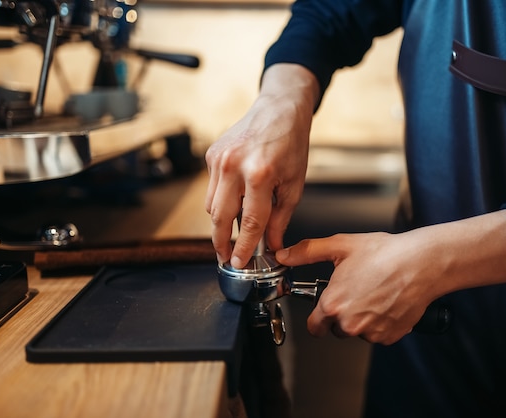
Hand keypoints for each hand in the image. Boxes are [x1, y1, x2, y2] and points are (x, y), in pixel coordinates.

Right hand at [205, 64, 320, 267]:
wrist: (279, 110)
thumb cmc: (291, 144)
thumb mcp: (294, 184)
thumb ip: (280, 218)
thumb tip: (271, 244)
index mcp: (259, 174)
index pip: (249, 222)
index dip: (244, 247)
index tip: (240, 263)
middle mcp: (234, 166)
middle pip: (220, 218)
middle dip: (221, 243)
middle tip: (226, 257)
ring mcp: (218, 159)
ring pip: (211, 205)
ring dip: (219, 225)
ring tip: (229, 237)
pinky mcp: (211, 155)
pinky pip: (211, 189)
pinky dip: (220, 201)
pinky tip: (232, 204)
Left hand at [276, 210, 505, 344]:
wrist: (421, 264)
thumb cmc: (384, 253)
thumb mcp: (340, 246)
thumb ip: (307, 252)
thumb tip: (284, 255)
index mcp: (333, 304)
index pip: (314, 327)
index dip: (319, 317)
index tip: (326, 309)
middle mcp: (350, 323)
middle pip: (336, 329)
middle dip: (343, 315)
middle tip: (356, 292)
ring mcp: (371, 332)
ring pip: (359, 332)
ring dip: (363, 319)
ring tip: (375, 293)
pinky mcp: (390, 336)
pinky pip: (379, 334)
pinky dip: (381, 322)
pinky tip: (387, 301)